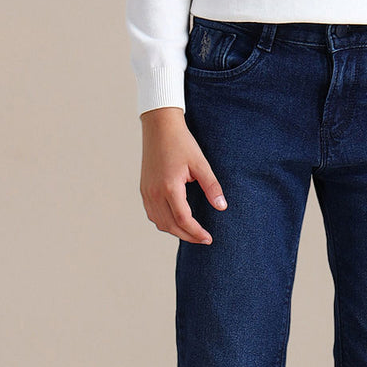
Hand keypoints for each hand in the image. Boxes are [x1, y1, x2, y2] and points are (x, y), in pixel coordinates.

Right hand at [139, 107, 225, 243]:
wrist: (159, 127)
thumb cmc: (181, 143)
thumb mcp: (200, 163)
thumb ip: (211, 186)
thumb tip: (222, 207)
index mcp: (169, 187)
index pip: (183, 219)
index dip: (196, 232)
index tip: (209, 238)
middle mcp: (154, 193)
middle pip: (170, 225)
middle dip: (187, 236)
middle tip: (204, 239)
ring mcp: (146, 192)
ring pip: (159, 222)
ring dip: (175, 231)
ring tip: (192, 232)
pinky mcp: (144, 189)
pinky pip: (152, 213)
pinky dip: (164, 222)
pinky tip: (176, 221)